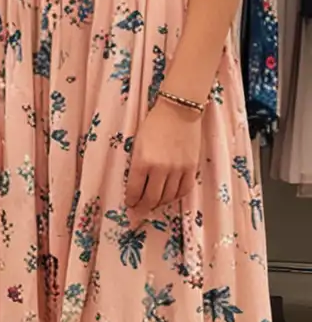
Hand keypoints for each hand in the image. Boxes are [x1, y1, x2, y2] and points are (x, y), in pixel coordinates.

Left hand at [126, 98, 202, 212]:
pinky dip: (176, 196)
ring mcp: (177, 169)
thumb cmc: (153, 125)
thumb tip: (136, 184)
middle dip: (143, 206)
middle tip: (140, 210)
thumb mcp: (137, 144)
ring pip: (168, 196)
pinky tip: (170, 196)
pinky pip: (184, 189)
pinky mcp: (191, 167)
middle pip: (151, 198)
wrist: (178, 111)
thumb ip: (136, 165)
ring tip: (154, 204)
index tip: (129, 204)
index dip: (131, 200)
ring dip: (159, 203)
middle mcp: (160, 168)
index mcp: (142, 162)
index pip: (134, 190)